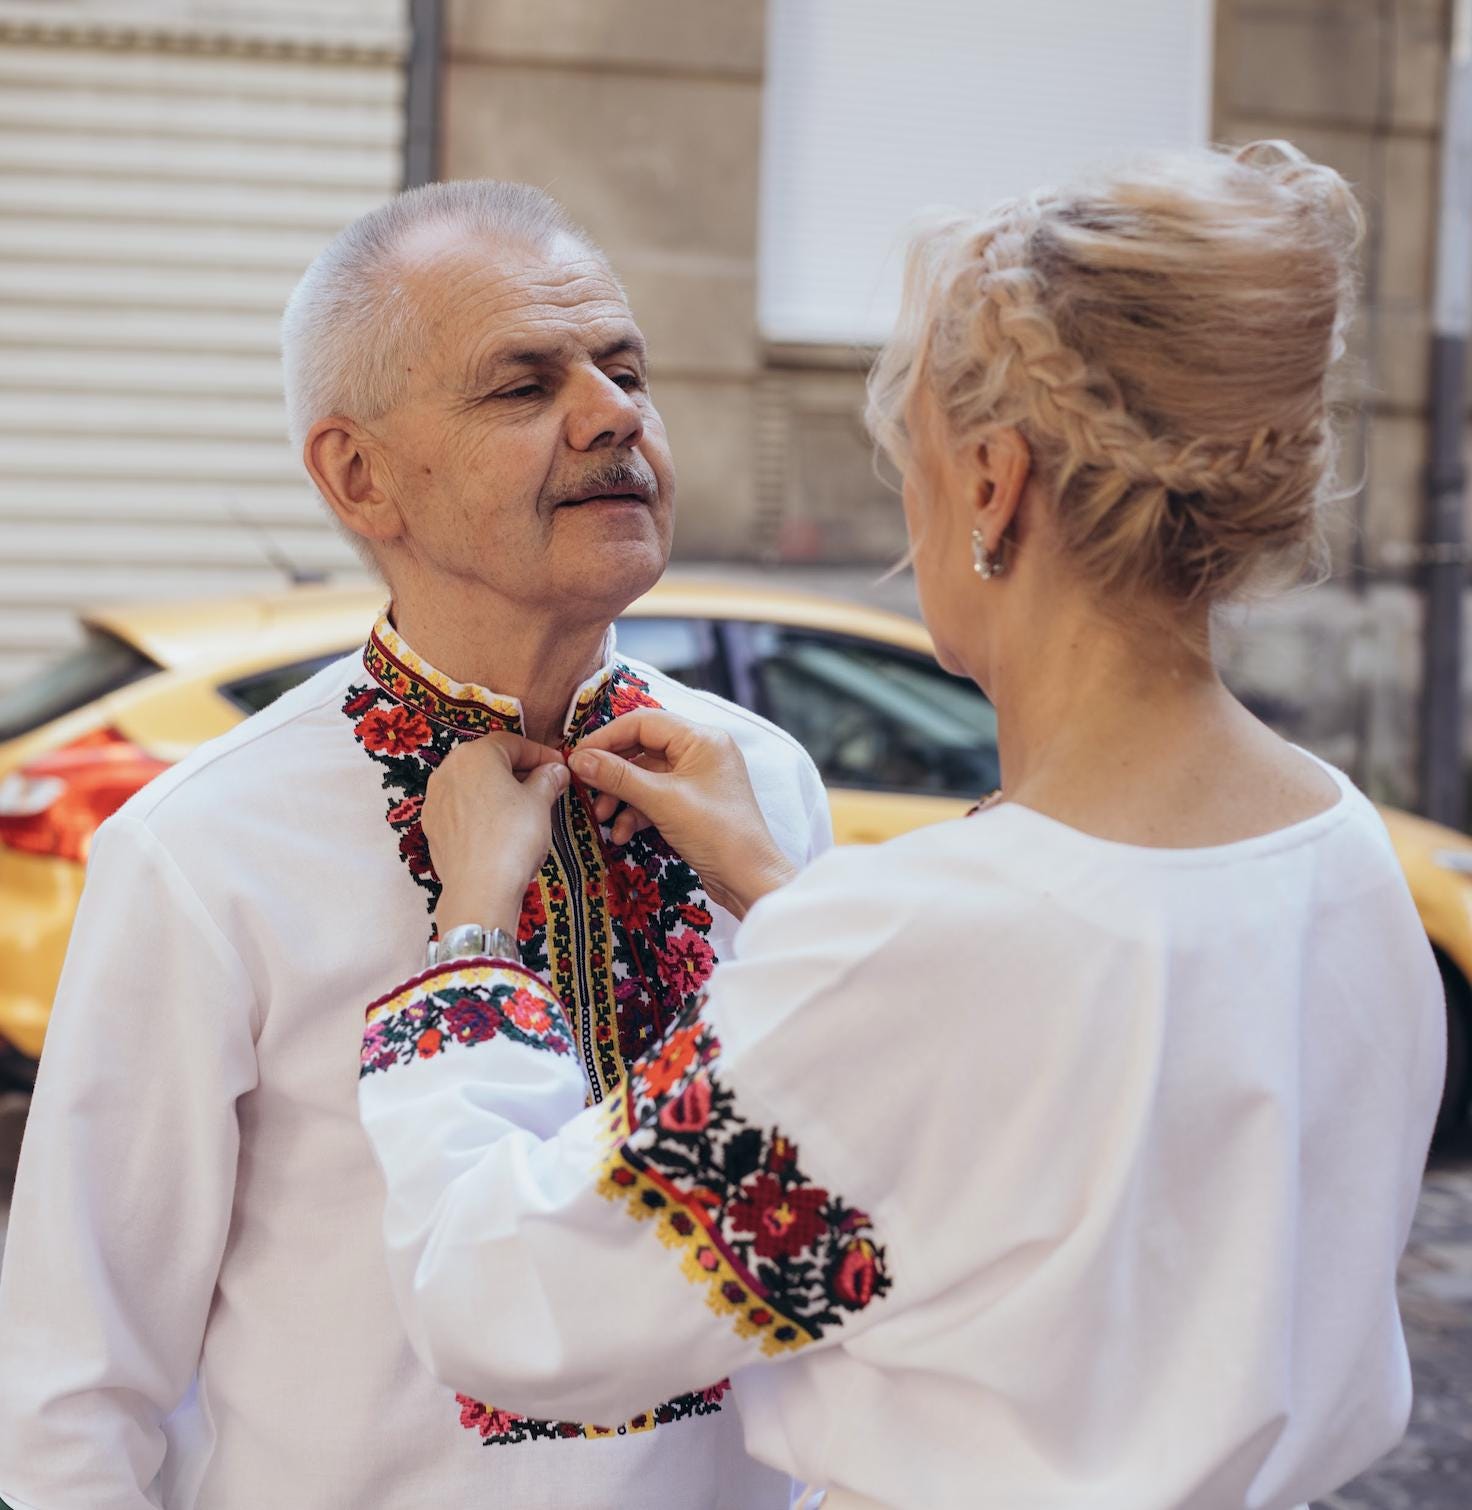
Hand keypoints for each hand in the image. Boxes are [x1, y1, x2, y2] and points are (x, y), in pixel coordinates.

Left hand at [421, 733, 569, 931]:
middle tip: (545, 786)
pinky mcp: (432, 827)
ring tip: (523, 810)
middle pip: (489, 762)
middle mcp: (448, 770)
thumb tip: (556, 769)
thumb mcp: (540, 802)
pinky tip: (499, 830)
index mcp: (475, 754)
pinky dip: (481, 812)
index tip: (559, 767)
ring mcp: (435, 799)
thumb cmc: (513, 836)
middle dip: (518, 771)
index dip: (540, 753)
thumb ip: (548, 778)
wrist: (480, 888)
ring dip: (499, 791)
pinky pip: (462, 809)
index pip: (513, 743)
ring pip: (473, 786)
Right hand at [568, 711, 796, 918]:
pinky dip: (637, 812)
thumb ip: (618, 776)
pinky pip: (657, 797)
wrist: (749, 880)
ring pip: (646, 776)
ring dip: (621, 796)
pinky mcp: (694, 804)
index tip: (577, 757)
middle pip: (643, 748)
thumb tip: (578, 759)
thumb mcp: (661, 801)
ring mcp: (698, 778)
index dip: (606, 737)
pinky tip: (623, 834)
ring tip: (602, 817)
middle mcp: (702, 751)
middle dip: (612, 772)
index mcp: (701, 738)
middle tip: (584, 787)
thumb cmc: (715, 833)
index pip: (643, 722)